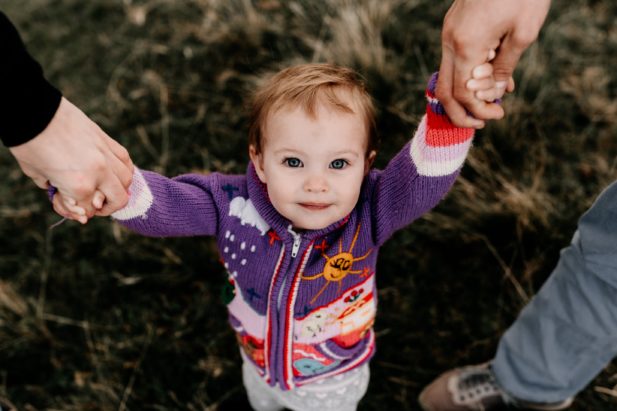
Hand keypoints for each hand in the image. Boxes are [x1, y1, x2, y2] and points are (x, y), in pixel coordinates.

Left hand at [9, 97, 132, 219]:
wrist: (32, 110)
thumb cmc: (29, 144)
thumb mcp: (38, 176)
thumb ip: (58, 192)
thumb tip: (74, 204)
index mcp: (79, 185)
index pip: (89, 210)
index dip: (79, 211)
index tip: (70, 205)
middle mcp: (99, 171)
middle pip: (119, 199)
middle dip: (108, 207)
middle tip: (97, 206)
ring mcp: (105, 154)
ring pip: (127, 179)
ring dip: (120, 188)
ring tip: (107, 188)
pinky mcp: (106, 139)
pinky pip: (125, 159)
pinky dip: (123, 169)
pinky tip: (114, 171)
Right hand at [438, 0, 550, 127]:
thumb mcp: (523, 31)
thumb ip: (506, 65)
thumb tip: (496, 90)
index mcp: (465, 45)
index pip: (461, 94)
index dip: (477, 111)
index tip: (498, 116)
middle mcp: (450, 41)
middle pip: (444, 90)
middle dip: (462, 112)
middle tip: (483, 122)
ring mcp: (449, 33)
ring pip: (448, 75)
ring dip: (466, 94)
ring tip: (491, 101)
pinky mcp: (454, 26)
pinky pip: (455, 58)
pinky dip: (469, 74)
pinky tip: (492, 76)